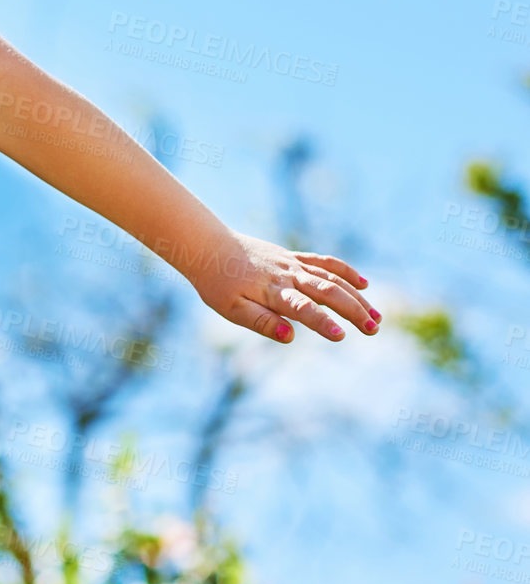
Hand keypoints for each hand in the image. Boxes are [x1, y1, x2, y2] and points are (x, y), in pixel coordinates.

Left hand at [187, 232, 381, 342]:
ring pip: (332, 278)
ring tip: (376, 318)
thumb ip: (261, 322)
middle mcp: (287, 275)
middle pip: (328, 291)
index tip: (342, 336)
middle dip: (353, 311)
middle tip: (372, 330)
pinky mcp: (292, 257)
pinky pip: (324, 262)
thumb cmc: (217, 282)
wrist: (207, 246)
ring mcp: (292, 263)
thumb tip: (291, 337)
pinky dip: (345, 271)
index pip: (303, 308)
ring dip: (356, 297)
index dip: (322, 322)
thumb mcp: (231, 308)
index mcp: (272, 291)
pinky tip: (363, 284)